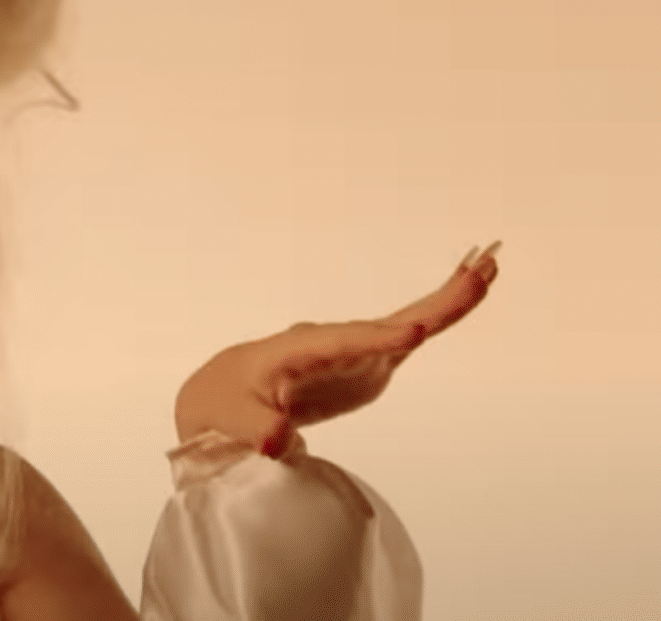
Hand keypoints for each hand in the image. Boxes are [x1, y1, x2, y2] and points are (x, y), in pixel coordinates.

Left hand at [174, 242, 501, 457]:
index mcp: (296, 351)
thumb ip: (258, 429)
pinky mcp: (367, 363)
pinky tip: (467, 296)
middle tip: (475, 276)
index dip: (376, 341)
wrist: (225, 395)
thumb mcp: (233, 421)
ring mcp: (352, 350)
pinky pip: (407, 336)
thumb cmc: (226, 404)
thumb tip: (279, 444)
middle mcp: (329, 341)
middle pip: (382, 323)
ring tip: (488, 270)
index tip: (413, 332)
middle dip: (426, 304)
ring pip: (403, 322)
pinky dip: (438, 317)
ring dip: (446, 300)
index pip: (339, 344)